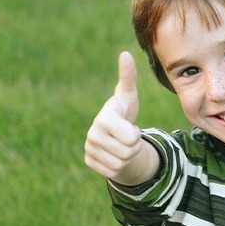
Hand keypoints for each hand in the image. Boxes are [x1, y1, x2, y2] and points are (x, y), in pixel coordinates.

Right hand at [84, 51, 142, 180]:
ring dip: (127, 156)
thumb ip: (128, 77)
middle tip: (126, 137)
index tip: (128, 125)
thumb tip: (125, 53)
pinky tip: (114, 154)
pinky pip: (114, 172)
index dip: (136, 134)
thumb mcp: (129, 96)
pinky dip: (119, 166)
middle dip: (133, 146)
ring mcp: (89, 150)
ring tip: (121, 144)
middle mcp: (92, 135)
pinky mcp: (90, 163)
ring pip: (122, 163)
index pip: (132, 138)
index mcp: (103, 119)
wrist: (115, 135)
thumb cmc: (124, 112)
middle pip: (129, 152)